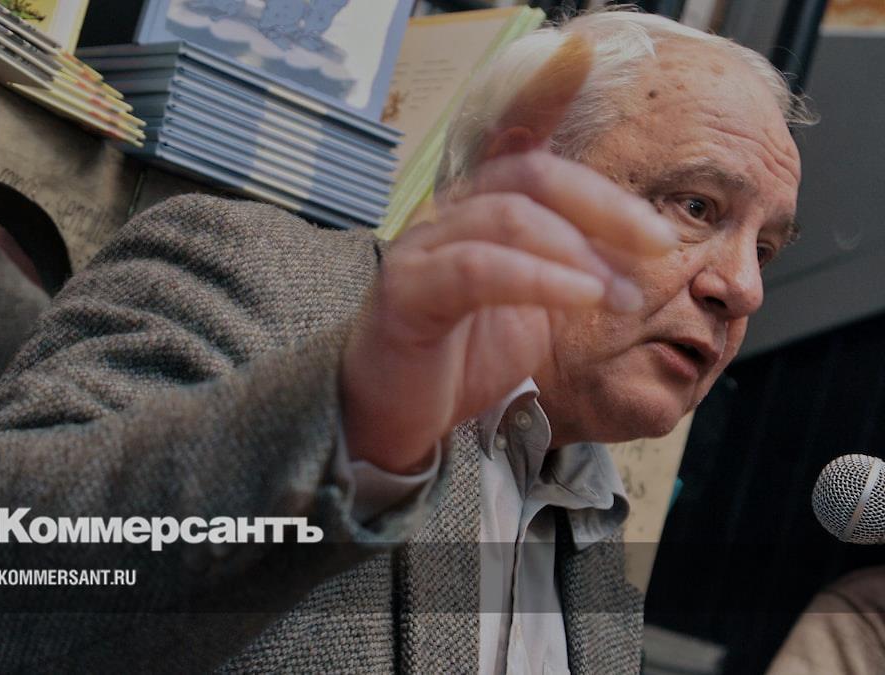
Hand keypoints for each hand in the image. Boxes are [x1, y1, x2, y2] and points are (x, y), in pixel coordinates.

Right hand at [338, 35, 678, 473]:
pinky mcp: (407, 292)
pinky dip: (540, 277)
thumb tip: (630, 247)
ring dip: (582, 250)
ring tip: (624, 294)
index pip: (514, 143)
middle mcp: (446, 218)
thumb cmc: (461, 361)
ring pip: (508, 215)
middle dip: (604, 204)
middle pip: (529, 175)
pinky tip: (582, 294)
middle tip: (656, 244)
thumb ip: (567, 265)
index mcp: (478, 215)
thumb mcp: (530, 307)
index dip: (543, 93)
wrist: (397, 421)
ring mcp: (421, 249)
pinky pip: (479, 269)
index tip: (582, 54)